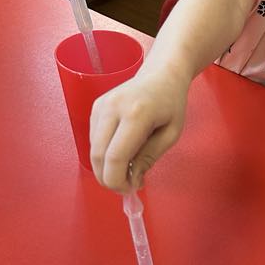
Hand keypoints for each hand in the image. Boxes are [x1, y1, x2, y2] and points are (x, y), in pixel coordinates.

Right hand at [89, 67, 189, 191]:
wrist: (161, 75)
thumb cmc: (171, 104)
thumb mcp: (171, 134)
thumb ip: (149, 158)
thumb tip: (131, 180)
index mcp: (136, 114)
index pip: (115, 157)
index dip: (118, 181)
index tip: (130, 189)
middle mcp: (113, 108)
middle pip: (98, 156)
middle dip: (109, 178)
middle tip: (127, 185)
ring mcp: (101, 106)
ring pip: (93, 150)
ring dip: (106, 168)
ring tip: (128, 169)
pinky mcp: (96, 107)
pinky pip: (94, 140)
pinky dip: (104, 154)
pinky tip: (122, 153)